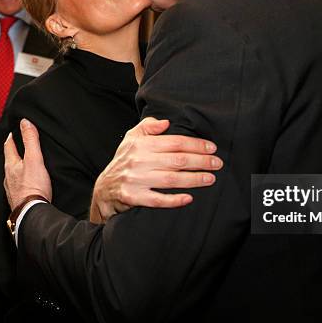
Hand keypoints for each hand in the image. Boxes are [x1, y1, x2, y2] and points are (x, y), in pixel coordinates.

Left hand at [4, 119, 51, 210]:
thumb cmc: (33, 187)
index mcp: (11, 165)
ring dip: (17, 167)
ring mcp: (12, 188)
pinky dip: (22, 180)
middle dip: (13, 153)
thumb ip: (30, 140)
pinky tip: (27, 183)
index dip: (11, 138)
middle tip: (16, 146)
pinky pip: (18, 185)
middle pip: (9, 161)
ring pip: (12, 174)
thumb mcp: (34, 159)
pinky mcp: (18, 198)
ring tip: (23, 164)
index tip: (12, 133)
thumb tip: (25, 123)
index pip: (9, 147)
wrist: (32, 212)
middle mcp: (8, 177)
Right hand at [90, 117, 222, 222]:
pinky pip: (157, 199)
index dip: (196, 145)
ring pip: (171, 179)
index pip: (175, 142)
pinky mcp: (133, 197)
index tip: (212, 148)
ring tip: (210, 179)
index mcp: (142, 144)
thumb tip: (166, 122)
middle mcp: (139, 161)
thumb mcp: (131, 138)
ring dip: (194, 179)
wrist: (103, 189)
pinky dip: (174, 200)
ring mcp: (136, 180)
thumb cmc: (124, 160)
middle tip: (217, 164)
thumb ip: (148, 127)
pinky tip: (189, 198)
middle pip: (177, 160)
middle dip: (201, 161)